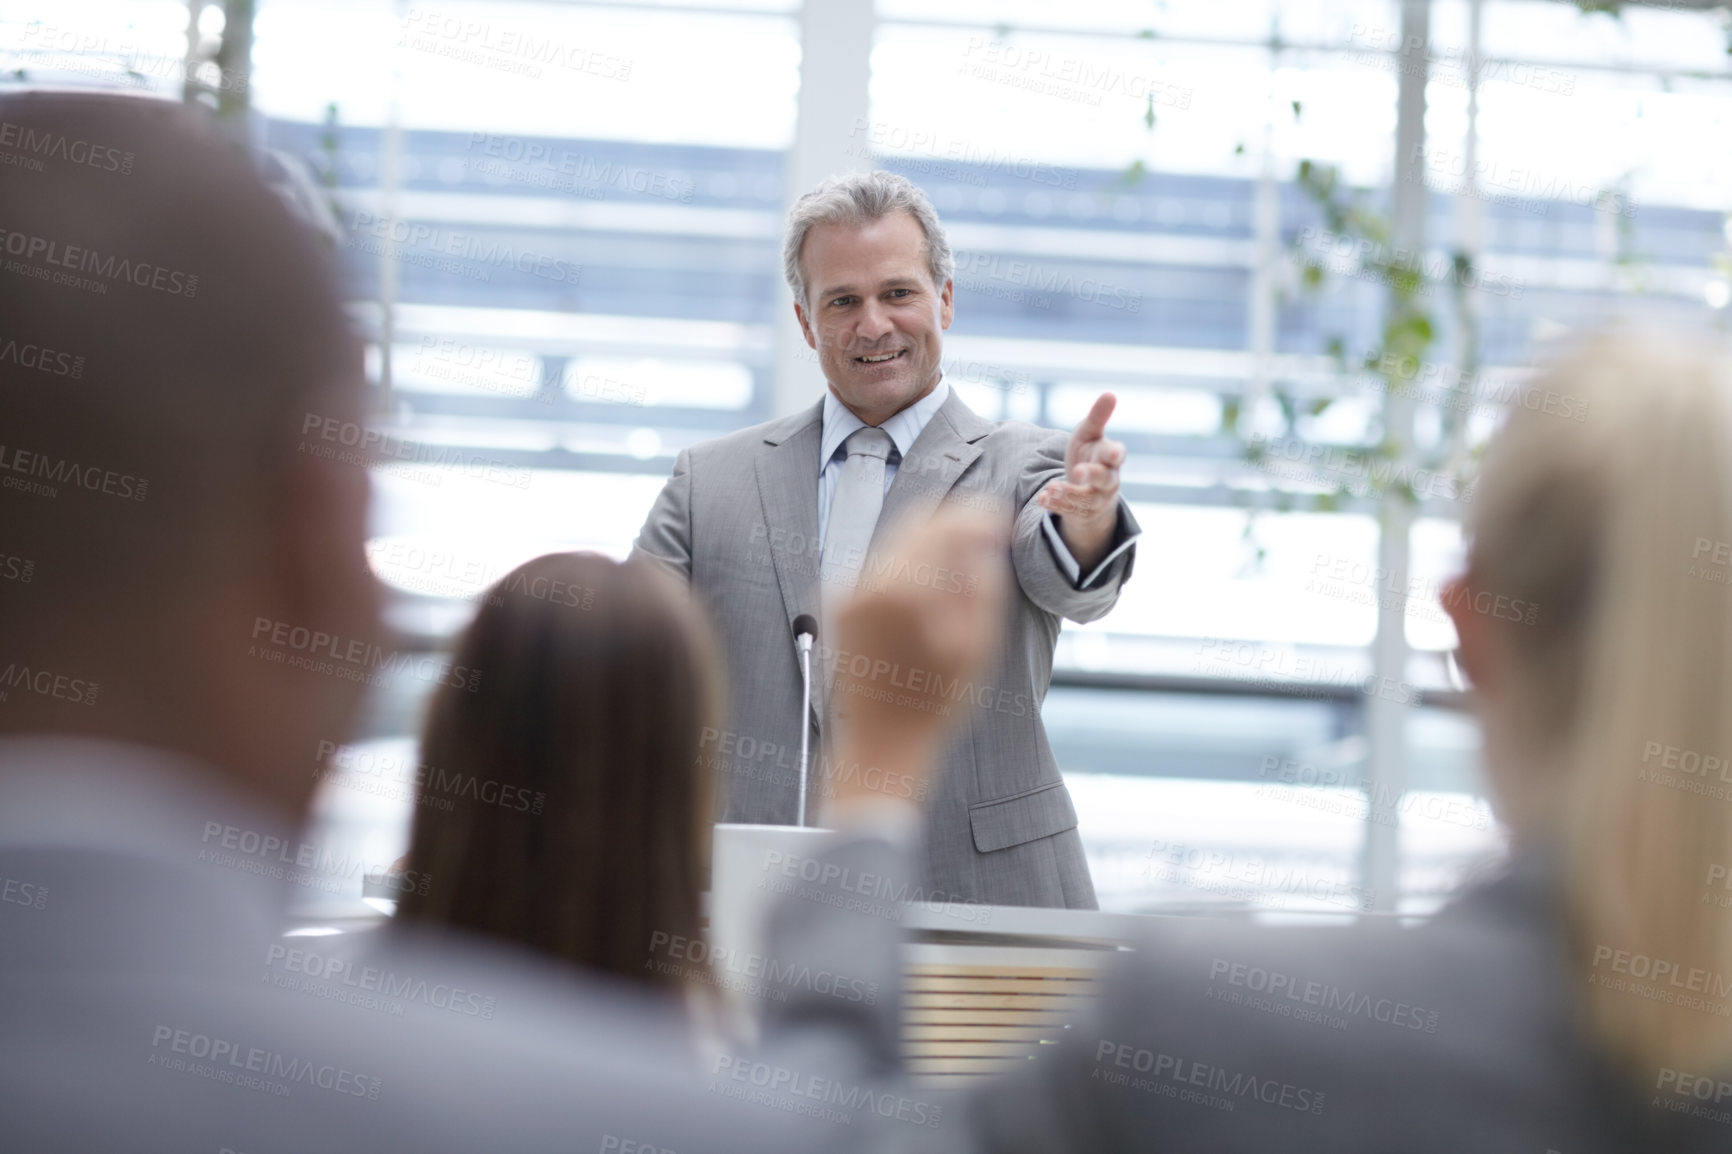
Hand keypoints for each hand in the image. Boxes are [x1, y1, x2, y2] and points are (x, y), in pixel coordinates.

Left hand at [826, 506, 1009, 812]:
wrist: (880, 742)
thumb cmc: (935, 703)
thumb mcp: (978, 646)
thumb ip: (982, 582)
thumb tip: (983, 538)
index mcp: (905, 591)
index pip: (945, 525)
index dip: (977, 515)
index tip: (1000, 516)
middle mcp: (868, 582)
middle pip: (916, 523)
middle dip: (952, 521)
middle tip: (985, 530)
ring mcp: (847, 591)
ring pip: (896, 541)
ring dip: (930, 542)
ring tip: (961, 565)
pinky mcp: (837, 602)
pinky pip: (879, 565)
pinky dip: (908, 566)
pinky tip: (930, 589)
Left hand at [1036, 393, 1124, 569]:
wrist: (1087, 488)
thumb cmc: (1090, 454)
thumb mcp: (1090, 434)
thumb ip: (1098, 417)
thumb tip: (1110, 394)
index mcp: (1110, 458)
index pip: (1116, 455)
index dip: (1116, 454)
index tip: (1114, 453)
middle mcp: (1108, 480)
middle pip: (1105, 479)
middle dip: (1092, 475)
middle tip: (1076, 470)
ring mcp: (1096, 499)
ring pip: (1086, 499)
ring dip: (1069, 493)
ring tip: (1052, 487)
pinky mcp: (1081, 512)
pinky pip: (1070, 511)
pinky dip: (1057, 505)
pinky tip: (1042, 498)